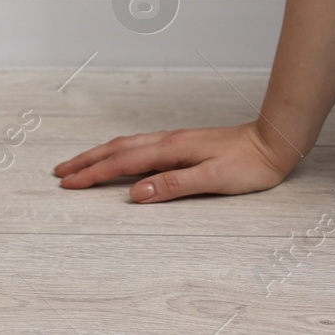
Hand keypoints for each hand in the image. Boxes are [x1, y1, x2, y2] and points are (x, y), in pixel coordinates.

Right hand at [52, 119, 299, 202]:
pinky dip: (120, 153)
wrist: (273, 143)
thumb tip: (137, 193)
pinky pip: (141, 147)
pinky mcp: (183, 146)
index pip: (124, 163)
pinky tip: (120, 159)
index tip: (69, 183)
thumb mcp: (213, 180)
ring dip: (101, 155)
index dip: (94, 174)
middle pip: (118, 149)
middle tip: (61, 172)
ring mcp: (175, 141)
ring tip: (81, 164)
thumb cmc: (249, 163)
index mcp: (172, 149)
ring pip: (128, 146)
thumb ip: (173, 185)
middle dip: (88, 161)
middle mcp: (169, 141)